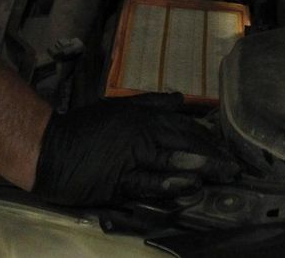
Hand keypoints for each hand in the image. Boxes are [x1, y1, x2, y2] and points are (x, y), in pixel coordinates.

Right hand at [32, 93, 238, 205]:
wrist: (49, 149)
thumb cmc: (84, 128)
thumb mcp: (118, 107)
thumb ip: (150, 103)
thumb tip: (179, 99)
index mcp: (143, 116)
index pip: (184, 126)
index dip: (208, 138)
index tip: (227, 150)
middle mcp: (141, 134)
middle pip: (184, 142)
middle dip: (213, 155)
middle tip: (235, 168)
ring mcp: (131, 158)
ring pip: (172, 160)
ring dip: (200, 167)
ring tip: (223, 174)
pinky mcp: (119, 181)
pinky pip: (148, 182)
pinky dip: (170, 184)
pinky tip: (189, 185)